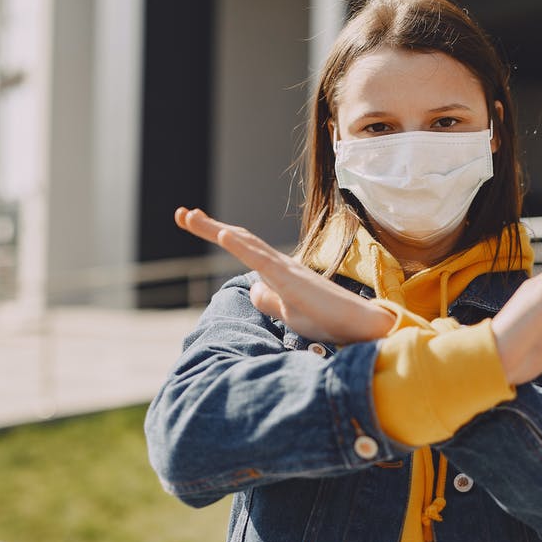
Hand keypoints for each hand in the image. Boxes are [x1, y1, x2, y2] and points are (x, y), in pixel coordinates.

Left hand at [174, 207, 394, 344]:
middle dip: (209, 227)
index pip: (244, 249)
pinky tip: (223, 234)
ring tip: (190, 216)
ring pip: (247, 244)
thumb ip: (270, 300)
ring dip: (216, 229)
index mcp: (278, 273)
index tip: (194, 223)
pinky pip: (262, 260)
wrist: (359, 328)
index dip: (219, 235)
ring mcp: (287, 270)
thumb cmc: (328, 320)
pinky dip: (241, 246)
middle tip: (182, 214)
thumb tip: (252, 288)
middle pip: (240, 240)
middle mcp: (280, 265)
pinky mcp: (292, 280)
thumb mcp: (288, 313)